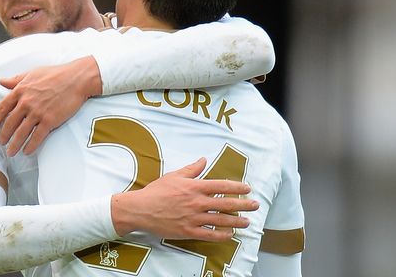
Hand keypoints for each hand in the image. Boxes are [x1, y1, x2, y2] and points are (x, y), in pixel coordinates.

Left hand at [0, 56, 102, 155]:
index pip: (2, 108)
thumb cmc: (56, 74)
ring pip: (21, 133)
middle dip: (4, 136)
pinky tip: (27, 152)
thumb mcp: (32, 73)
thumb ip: (16, 79)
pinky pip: (37, 137)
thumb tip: (2, 81)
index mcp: (20, 90)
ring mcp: (37, 112)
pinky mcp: (49, 120)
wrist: (76, 79)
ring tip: (11, 152)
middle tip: (1, 143)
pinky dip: (30, 146)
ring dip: (14, 145)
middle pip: (10, 123)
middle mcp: (26, 103)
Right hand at [111, 158, 258, 241]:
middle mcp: (197, 202)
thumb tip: (203, 160)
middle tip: (255, 205)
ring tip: (247, 222)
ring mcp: (193, 218)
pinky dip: (221, 235)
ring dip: (236, 221)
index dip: (237, 187)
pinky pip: (209, 235)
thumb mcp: (174, 176)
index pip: (221, 185)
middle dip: (243, 205)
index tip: (247, 189)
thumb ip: (192, 169)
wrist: (140, 209)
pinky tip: (230, 234)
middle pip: (226, 203)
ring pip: (220, 220)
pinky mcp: (188, 231)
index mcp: (194, 187)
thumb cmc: (156, 191)